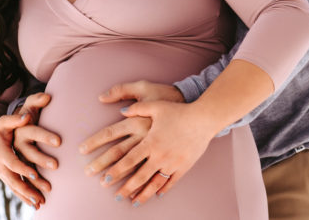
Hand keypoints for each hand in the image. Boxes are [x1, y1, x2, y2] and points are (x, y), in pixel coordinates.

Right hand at [0, 106, 58, 209]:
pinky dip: (23, 197)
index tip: (35, 173)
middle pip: (14, 180)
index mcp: (0, 152)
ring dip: (27, 196)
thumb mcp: (4, 122)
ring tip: (41, 203)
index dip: (23, 168)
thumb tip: (26, 116)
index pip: (12, 162)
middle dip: (27, 189)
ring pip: (14, 187)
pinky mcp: (5, 176)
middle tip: (41, 196)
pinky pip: (14, 189)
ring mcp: (2, 172)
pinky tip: (35, 204)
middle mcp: (0, 165)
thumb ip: (15, 119)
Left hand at [94, 101, 215, 207]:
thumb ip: (136, 108)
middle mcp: (159, 155)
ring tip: (133, 202)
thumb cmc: (179, 111)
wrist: (203, 119)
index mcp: (149, 140)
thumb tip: (120, 111)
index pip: (128, 159)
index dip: (115, 170)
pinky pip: (170, 182)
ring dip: (143, 194)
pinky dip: (162, 190)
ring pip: (154, 183)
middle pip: (138, 176)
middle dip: (125, 188)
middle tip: (115, 196)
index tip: (105, 179)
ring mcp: (171, 163)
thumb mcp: (155, 105)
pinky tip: (155, 195)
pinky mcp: (183, 167)